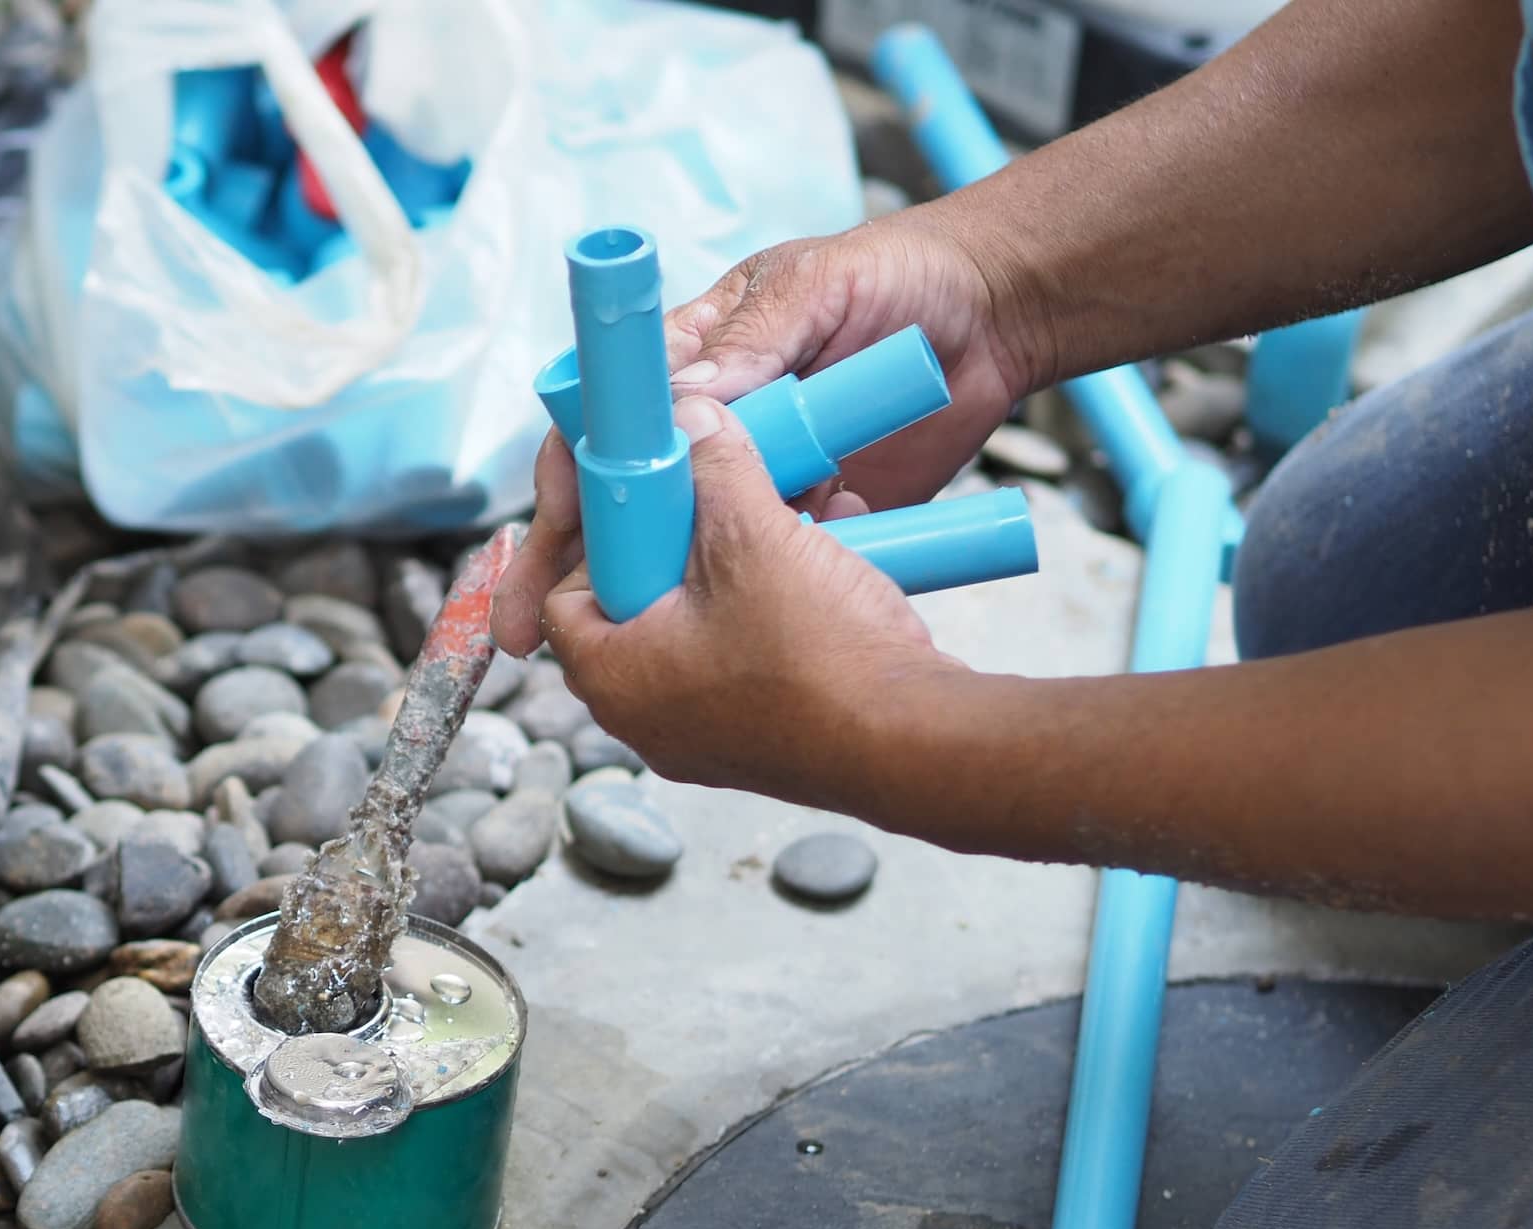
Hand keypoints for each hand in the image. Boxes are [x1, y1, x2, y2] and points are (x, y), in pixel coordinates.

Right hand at [494, 208, 1040, 656]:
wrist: (1001, 317)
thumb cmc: (902, 276)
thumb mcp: (816, 290)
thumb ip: (751, 343)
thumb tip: (677, 402)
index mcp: (693, 358)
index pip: (603, 421)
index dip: (569, 480)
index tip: (550, 530)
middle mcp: (712, 423)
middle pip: (622, 502)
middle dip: (572, 565)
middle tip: (531, 630)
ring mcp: (759, 474)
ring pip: (686, 544)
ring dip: (656, 593)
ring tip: (629, 648)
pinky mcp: (809, 514)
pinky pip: (768, 562)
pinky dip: (763, 587)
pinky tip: (762, 618)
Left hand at [537, 396, 967, 814]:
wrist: (912, 743)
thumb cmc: (817, 659)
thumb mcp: (754, 536)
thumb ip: (714, 467)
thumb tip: (693, 417)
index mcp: (614, 678)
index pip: (565, 596)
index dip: (603, 538)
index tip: (649, 502)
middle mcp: (645, 722)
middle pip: (638, 608)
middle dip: (683, 547)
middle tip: (721, 510)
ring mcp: (702, 740)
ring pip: (699, 632)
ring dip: (739, 574)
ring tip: (785, 527)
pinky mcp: (759, 744)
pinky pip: (746, 663)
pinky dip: (772, 615)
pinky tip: (822, 571)